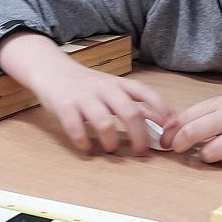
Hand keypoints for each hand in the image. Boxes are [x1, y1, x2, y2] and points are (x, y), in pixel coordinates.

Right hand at [32, 62, 173, 154]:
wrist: (50, 69)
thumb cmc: (86, 84)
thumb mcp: (113, 88)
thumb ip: (136, 102)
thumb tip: (168, 120)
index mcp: (118, 84)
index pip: (145, 93)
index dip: (161, 109)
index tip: (170, 127)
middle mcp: (104, 89)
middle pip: (130, 113)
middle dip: (139, 137)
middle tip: (141, 152)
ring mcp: (84, 97)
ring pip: (105, 123)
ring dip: (110, 142)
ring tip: (110, 149)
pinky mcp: (64, 106)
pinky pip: (76, 128)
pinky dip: (83, 142)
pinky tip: (86, 147)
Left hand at [163, 92, 221, 168]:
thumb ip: (204, 115)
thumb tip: (173, 128)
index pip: (186, 118)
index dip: (170, 133)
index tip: (165, 142)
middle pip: (191, 134)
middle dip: (179, 146)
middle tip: (179, 151)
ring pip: (209, 154)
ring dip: (207, 158)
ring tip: (215, 152)